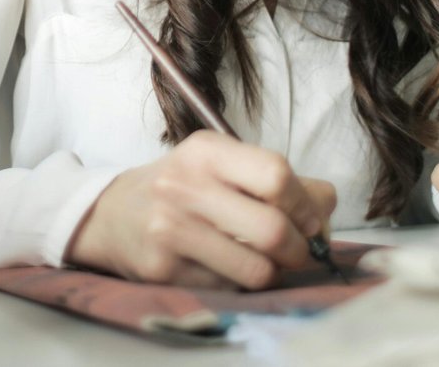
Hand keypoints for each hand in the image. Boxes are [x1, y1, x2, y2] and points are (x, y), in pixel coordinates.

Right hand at [65, 130, 336, 289]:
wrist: (111, 214)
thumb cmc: (181, 187)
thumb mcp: (220, 164)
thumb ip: (275, 179)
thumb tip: (327, 207)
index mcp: (207, 151)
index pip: (277, 176)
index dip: (306, 205)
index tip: (311, 220)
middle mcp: (185, 186)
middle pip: (273, 230)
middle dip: (298, 248)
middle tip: (295, 250)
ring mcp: (170, 229)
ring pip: (257, 270)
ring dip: (272, 272)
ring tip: (262, 261)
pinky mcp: (162, 268)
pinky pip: (229, 288)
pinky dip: (239, 284)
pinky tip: (224, 267)